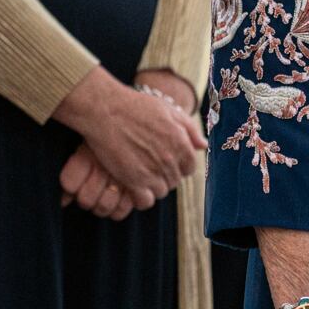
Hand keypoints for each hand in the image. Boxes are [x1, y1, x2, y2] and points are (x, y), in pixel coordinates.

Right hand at [53, 66, 202, 208]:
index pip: (189, 167)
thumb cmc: (135, 107)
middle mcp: (170, 158)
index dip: (178, 166)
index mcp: (180, 142)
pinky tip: (132, 188)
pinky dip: (140, 198)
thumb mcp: (168, 110)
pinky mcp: (134, 181)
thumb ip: (189, 128)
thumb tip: (202, 146)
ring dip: (152, 186)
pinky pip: (145, 201)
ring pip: (161, 191)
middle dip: (164, 176)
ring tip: (139, 175)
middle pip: (174, 180)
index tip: (166, 162)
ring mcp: (153, 171)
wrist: (105, 110)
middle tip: (149, 167)